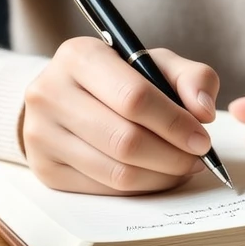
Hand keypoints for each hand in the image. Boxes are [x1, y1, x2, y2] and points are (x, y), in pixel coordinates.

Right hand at [21, 37, 220, 194]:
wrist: (63, 97)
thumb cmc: (116, 78)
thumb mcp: (153, 63)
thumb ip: (191, 76)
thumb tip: (203, 111)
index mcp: (78, 56)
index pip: (134, 97)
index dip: (175, 123)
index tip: (202, 139)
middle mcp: (50, 92)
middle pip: (125, 140)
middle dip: (172, 156)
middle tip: (197, 159)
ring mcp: (40, 134)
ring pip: (116, 172)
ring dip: (161, 176)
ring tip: (181, 168)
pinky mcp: (44, 168)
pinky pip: (104, 189)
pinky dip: (139, 187)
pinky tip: (154, 174)